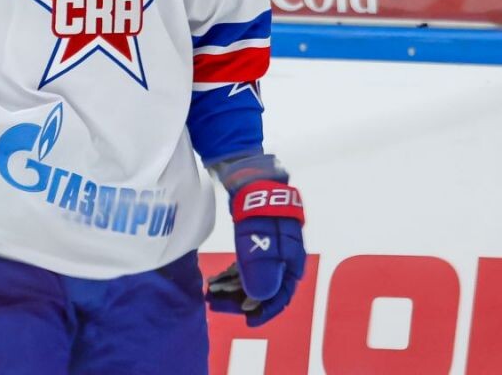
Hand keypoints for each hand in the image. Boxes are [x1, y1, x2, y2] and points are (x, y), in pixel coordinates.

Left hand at [206, 179, 305, 326]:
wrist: (254, 180)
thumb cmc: (260, 212)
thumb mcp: (259, 242)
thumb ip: (261, 271)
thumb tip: (258, 299)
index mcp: (291, 263)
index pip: (281, 295)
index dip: (264, 311)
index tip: (245, 321)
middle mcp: (283, 260)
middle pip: (264, 288)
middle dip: (240, 299)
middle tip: (215, 303)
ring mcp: (270, 250)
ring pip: (253, 277)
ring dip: (232, 288)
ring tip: (210, 292)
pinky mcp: (256, 241)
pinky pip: (246, 266)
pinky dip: (232, 274)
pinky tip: (215, 279)